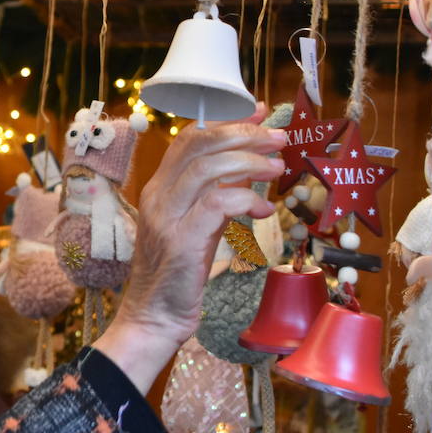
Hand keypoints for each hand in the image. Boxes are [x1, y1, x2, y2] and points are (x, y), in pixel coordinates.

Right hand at [94, 103, 285, 392]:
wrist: (153, 319)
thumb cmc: (177, 276)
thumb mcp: (196, 227)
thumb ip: (215, 198)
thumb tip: (248, 170)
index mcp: (159, 189)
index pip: (190, 138)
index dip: (228, 122)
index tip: (261, 113)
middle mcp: (158, 196)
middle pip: (199, 144)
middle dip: (243, 134)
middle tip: (278, 137)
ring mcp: (167, 217)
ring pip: (208, 168)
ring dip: (249, 162)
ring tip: (278, 167)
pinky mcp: (182, 241)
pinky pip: (217, 203)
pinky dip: (246, 198)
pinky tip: (264, 208)